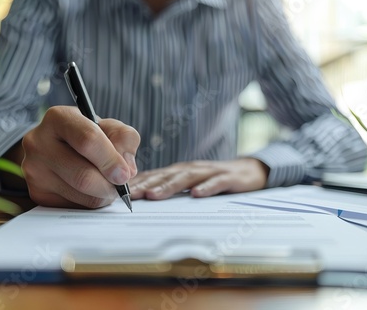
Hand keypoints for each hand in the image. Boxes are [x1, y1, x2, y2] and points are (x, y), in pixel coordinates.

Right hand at [18, 106, 139, 208]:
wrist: (57, 147)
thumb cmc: (87, 134)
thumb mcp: (109, 127)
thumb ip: (124, 139)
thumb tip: (126, 169)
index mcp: (58, 118)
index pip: (88, 140)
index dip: (111, 160)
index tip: (125, 174)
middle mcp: (39, 142)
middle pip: (83, 176)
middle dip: (109, 185)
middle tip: (121, 185)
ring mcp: (34, 170)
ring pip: (82, 196)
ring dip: (103, 195)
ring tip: (107, 184)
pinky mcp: (37, 193)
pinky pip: (74, 207)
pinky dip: (90, 202)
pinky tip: (91, 190)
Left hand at [130, 158, 268, 199]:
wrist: (249, 172)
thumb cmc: (213, 179)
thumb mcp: (189, 184)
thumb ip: (169, 188)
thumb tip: (142, 198)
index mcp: (178, 171)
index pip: (153, 176)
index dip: (136, 184)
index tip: (118, 192)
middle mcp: (190, 169)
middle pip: (165, 176)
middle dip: (146, 184)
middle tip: (130, 195)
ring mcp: (208, 171)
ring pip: (186, 178)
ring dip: (169, 186)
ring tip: (154, 195)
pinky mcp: (228, 177)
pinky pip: (216, 182)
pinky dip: (206, 187)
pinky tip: (197, 195)